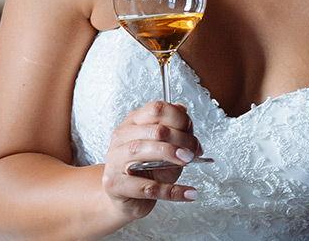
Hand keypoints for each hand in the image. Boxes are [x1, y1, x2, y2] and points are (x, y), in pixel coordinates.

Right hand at [102, 101, 203, 221]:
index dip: (179, 118)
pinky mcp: (115, 185)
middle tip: (193, 150)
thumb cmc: (147, 170)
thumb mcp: (166, 147)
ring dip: (171, 154)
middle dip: (180, 138)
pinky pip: (147, 187)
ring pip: (143, 150)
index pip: (157, 109)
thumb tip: (185, 115)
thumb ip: (176, 131)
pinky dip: (171, 190)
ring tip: (188, 160)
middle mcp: (121, 138)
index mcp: (133, 122)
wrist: (127, 200)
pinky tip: (188, 192)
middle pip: (155, 130)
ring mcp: (115, 161)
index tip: (191, 129)